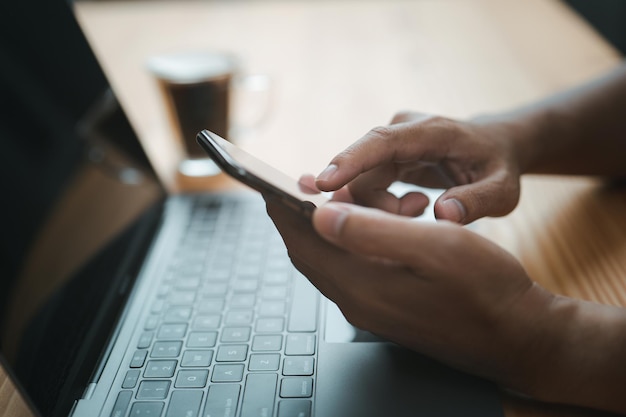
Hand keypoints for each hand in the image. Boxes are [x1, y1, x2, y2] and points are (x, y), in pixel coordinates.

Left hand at [265, 197, 553, 391]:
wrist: (518, 337)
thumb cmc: (487, 290)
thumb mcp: (436, 247)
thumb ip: (373, 231)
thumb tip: (320, 215)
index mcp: (362, 286)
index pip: (303, 244)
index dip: (283, 210)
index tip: (270, 183)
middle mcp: (358, 303)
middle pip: (311, 253)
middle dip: (305, 214)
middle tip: (310, 184)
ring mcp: (371, 310)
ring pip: (333, 259)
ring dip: (340, 225)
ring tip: (372, 199)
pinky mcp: (386, 309)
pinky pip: (354, 268)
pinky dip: (358, 241)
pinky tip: (387, 224)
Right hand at [315, 112, 524, 223]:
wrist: (495, 147)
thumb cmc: (498, 167)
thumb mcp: (503, 189)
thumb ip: (478, 201)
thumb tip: (442, 214)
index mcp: (431, 131)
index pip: (381, 142)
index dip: (350, 161)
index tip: (323, 181)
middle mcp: (403, 131)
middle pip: (365, 171)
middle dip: (378, 205)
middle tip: (419, 212)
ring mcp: (391, 143)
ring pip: (363, 183)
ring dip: (385, 208)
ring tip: (424, 207)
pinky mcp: (384, 157)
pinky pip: (366, 186)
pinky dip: (381, 205)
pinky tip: (413, 206)